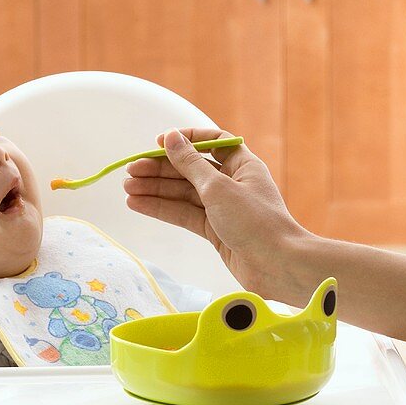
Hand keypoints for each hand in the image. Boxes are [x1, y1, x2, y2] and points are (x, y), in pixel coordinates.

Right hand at [123, 127, 306, 296]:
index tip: (159, 143)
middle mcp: (232, 184)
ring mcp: (223, 208)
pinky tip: (138, 204)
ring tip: (127, 188)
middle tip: (131, 171)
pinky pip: (184, 215)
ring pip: (183, 194)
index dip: (185, 140)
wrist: (277, 266)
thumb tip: (170, 137)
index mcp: (242, 165)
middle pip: (191, 170)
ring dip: (156, 190)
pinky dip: (162, 209)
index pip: (211, 143)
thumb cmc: (255, 221)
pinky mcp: (215, 231)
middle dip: (161, 170)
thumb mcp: (218, 187)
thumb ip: (190, 163)